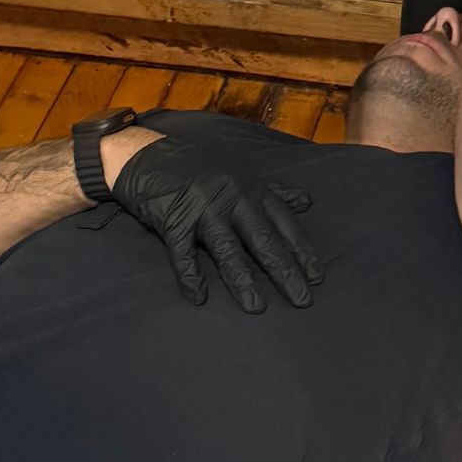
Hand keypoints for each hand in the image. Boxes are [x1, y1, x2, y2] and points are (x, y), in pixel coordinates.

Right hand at [104, 132, 320, 313]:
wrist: (145, 154)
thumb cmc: (197, 166)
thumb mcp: (240, 171)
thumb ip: (273, 191)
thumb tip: (306, 202)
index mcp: (250, 187)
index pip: (283, 221)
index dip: (301, 250)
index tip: (316, 277)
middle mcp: (231, 196)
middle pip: (262, 238)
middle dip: (284, 271)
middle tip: (302, 299)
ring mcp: (201, 208)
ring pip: (227, 249)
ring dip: (243, 280)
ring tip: (257, 307)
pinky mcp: (172, 219)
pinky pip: (183, 253)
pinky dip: (190, 276)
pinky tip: (199, 297)